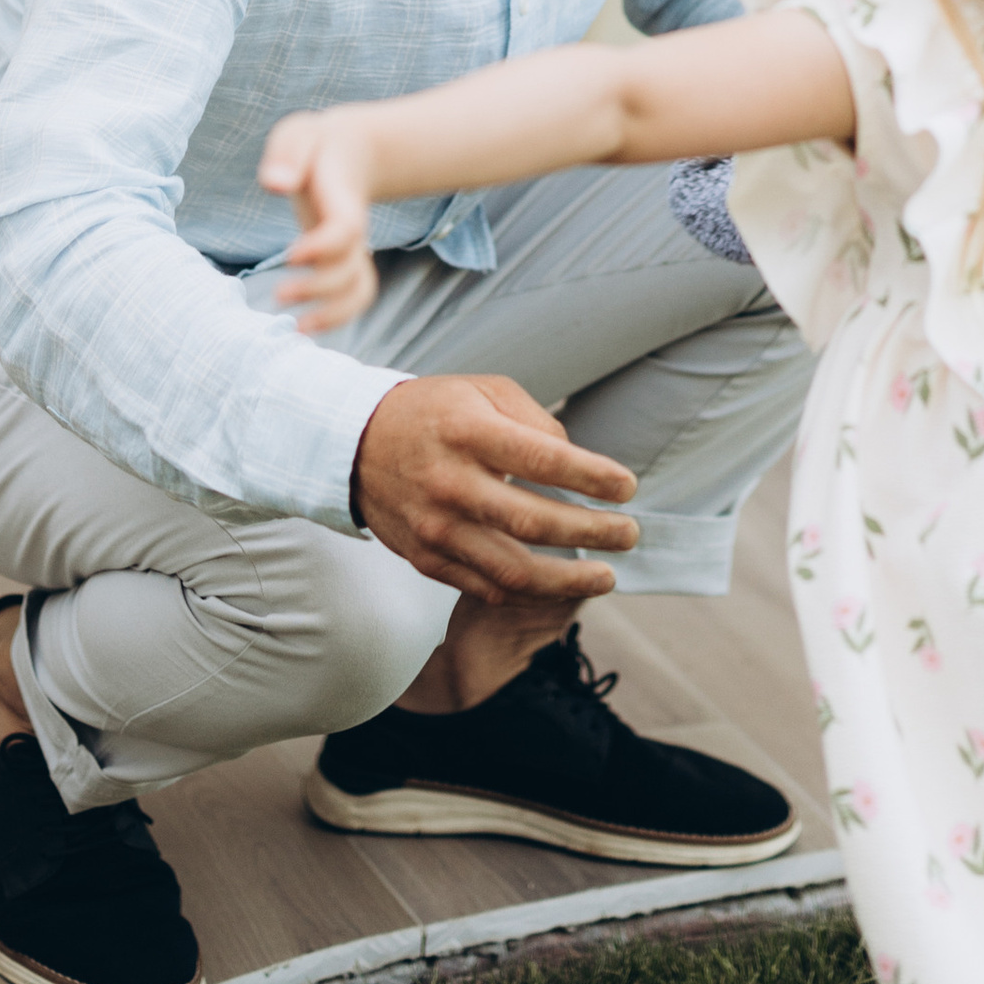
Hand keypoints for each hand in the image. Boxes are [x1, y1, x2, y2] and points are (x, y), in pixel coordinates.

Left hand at [260, 108, 382, 329]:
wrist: (348, 151)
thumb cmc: (315, 145)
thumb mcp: (299, 134)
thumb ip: (287, 153)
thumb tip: (275, 183)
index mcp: (343, 199)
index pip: (346, 229)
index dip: (323, 247)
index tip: (289, 256)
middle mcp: (353, 230)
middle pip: (350, 270)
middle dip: (317, 288)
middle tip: (278, 296)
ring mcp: (352, 248)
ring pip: (358, 290)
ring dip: (332, 314)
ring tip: (295, 329)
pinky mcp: (344, 261)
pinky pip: (353, 297)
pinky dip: (336, 317)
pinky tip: (303, 327)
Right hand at [348, 371, 640, 600]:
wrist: (354, 445)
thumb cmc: (433, 412)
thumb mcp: (483, 391)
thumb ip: (534, 421)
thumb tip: (577, 459)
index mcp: (469, 432)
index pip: (543, 458)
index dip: (592, 476)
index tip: (627, 487)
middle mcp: (452, 483)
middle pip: (534, 521)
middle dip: (592, 532)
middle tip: (629, 534)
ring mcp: (437, 528)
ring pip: (513, 569)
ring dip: (568, 579)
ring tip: (607, 577)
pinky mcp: (428, 559)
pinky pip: (486, 587)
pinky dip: (528, 591)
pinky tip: (557, 585)